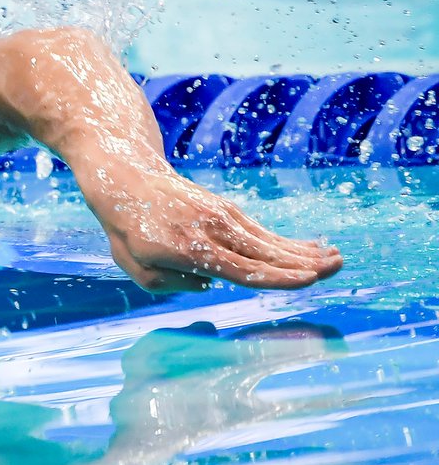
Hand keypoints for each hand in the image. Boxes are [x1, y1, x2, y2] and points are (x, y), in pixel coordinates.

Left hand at [84, 170, 342, 292]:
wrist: (127, 178)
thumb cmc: (128, 230)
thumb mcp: (138, 269)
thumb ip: (173, 285)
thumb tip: (209, 286)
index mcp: (191, 250)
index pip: (244, 270)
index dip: (278, 278)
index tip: (308, 280)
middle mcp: (213, 231)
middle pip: (266, 253)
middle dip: (306, 262)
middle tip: (339, 267)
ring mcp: (222, 216)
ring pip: (269, 241)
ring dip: (304, 251)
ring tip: (335, 258)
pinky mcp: (226, 209)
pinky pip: (260, 231)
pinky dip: (287, 242)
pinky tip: (309, 248)